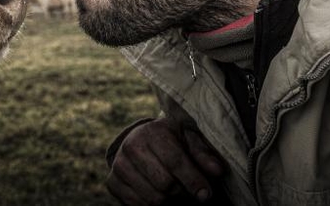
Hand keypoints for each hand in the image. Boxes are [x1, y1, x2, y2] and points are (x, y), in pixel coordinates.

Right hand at [107, 118, 225, 204]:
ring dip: (169, 202)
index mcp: (152, 132)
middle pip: (165, 184)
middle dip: (182, 193)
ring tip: (175, 193)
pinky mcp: (112, 181)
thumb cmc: (172, 141)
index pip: (175, 161)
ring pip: (152, 199)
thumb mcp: (189, 140)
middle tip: (189, 192)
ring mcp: (119, 164)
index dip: (193, 181)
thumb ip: (203, 154)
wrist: (141, 140)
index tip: (207, 195)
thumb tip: (217, 171)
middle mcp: (131, 146)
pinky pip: (136, 205)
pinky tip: (160, 195)